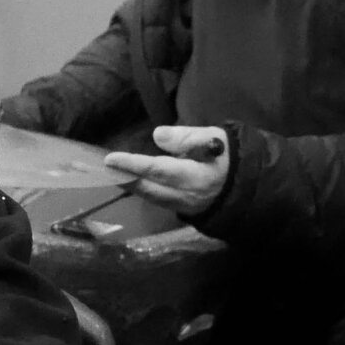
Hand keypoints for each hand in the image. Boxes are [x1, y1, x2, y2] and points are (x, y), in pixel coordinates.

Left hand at [103, 125, 229, 215]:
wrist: (244, 185)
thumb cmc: (226, 156)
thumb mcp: (213, 138)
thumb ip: (187, 137)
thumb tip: (157, 136)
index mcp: (195, 176)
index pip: (159, 170)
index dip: (134, 164)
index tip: (111, 159)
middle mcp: (186, 195)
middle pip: (148, 188)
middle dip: (123, 179)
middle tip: (101, 169)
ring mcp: (182, 206)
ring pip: (149, 197)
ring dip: (128, 186)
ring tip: (108, 173)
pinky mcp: (180, 209)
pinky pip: (155, 200)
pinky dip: (139, 190)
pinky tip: (126, 181)